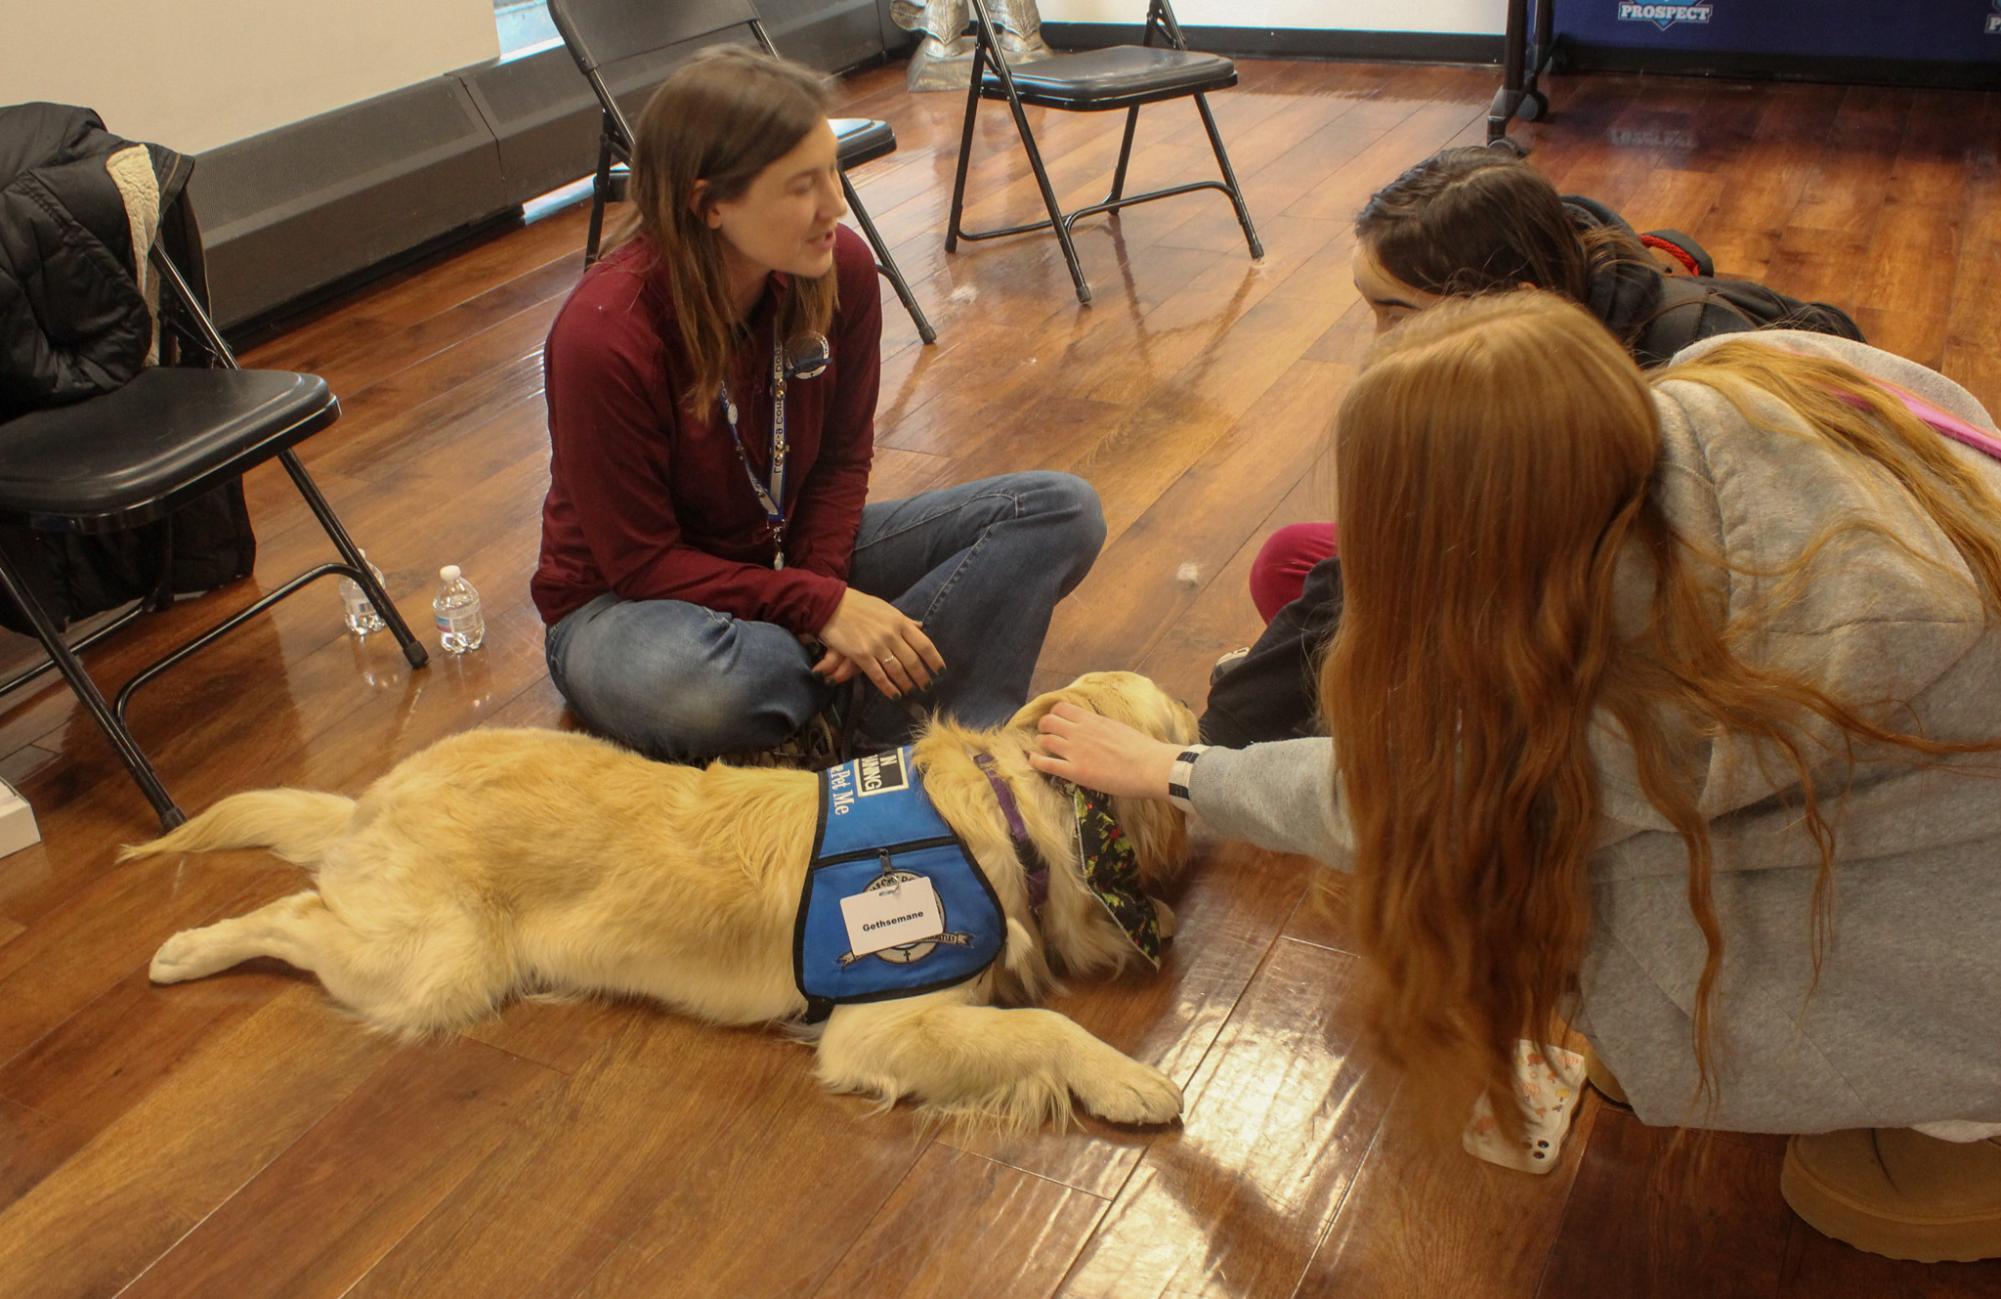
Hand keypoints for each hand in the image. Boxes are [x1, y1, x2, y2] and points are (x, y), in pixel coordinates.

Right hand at [814, 590, 945, 698]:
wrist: (830, 604)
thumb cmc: (859, 605)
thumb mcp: (885, 608)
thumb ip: (903, 620)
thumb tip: (920, 626)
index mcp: (899, 621)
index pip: (924, 644)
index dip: (934, 660)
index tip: (940, 671)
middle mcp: (891, 634)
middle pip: (913, 661)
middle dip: (921, 676)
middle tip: (926, 686)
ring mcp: (876, 645)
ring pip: (898, 671)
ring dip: (907, 684)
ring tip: (911, 691)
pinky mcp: (861, 655)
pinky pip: (879, 676)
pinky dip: (889, 688)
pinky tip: (895, 695)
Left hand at [1029, 701, 1180, 799]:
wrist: (1149, 766)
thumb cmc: (1141, 748)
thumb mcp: (1117, 727)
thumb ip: (1100, 726)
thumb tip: (1094, 728)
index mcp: (1091, 719)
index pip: (1061, 708)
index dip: (1054, 714)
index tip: (1056, 721)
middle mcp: (1079, 732)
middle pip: (1048, 722)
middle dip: (1044, 727)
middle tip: (1048, 735)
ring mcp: (1075, 751)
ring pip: (1044, 740)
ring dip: (1041, 744)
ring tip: (1043, 749)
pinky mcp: (1074, 771)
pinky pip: (1046, 764)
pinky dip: (1036, 761)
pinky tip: (1034, 761)